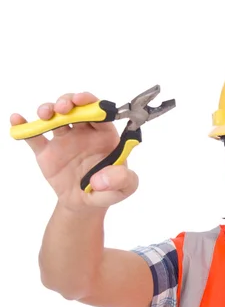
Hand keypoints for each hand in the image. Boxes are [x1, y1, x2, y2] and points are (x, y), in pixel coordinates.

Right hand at [10, 92, 138, 210]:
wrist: (85, 205)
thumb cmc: (109, 190)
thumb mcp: (125, 188)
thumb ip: (122, 180)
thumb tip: (102, 179)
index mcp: (105, 136)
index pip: (100, 113)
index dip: (91, 103)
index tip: (82, 101)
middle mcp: (84, 133)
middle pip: (76, 108)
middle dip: (68, 101)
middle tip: (63, 107)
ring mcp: (64, 141)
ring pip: (54, 117)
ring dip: (48, 109)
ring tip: (45, 115)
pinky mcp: (47, 152)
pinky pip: (34, 136)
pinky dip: (24, 126)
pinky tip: (17, 119)